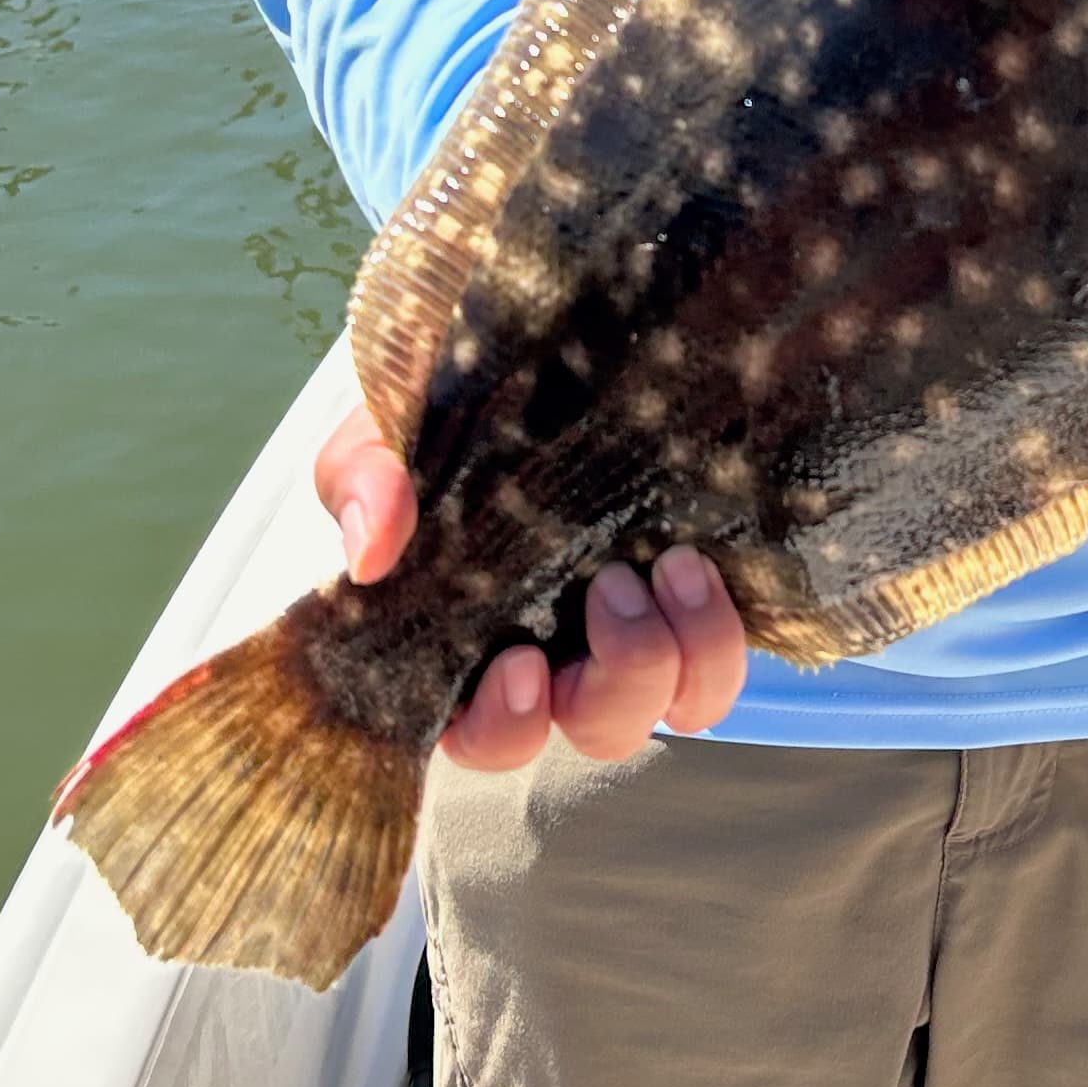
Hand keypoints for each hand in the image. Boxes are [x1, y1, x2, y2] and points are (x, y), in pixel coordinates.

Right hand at [310, 400, 749, 771]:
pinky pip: (724, 660)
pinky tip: (701, 564)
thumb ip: (363, 481)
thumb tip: (370, 551)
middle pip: (598, 730)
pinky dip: (722, 631)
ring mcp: (635, 627)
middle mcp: (562, 654)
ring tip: (673, 567)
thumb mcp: (381, 438)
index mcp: (472, 645)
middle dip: (619, 679)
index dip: (506, 726)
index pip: (483, 737)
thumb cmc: (444, 415)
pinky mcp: (695, 596)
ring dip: (684, 655)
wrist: (536, 350)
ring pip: (678, 705)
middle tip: (613, 588)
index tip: (521, 665)